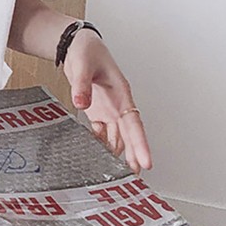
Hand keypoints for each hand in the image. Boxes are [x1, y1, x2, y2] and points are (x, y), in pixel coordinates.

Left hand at [62, 29, 152, 174]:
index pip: (134, 123)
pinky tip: (97, 158)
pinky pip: (101, 133)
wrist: (78, 46)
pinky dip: (100, 145)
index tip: (146, 161)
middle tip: (134, 178)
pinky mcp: (97, 112)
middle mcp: (118, 105)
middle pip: (129, 135)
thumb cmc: (87, 51)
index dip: (141, 143)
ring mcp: (108, 110)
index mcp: (121, 93)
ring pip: (117, 137)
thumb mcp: (82, 64)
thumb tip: (81, 103)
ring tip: (116, 175)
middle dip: (133, 156)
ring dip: (118, 155)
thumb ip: (81, 84)